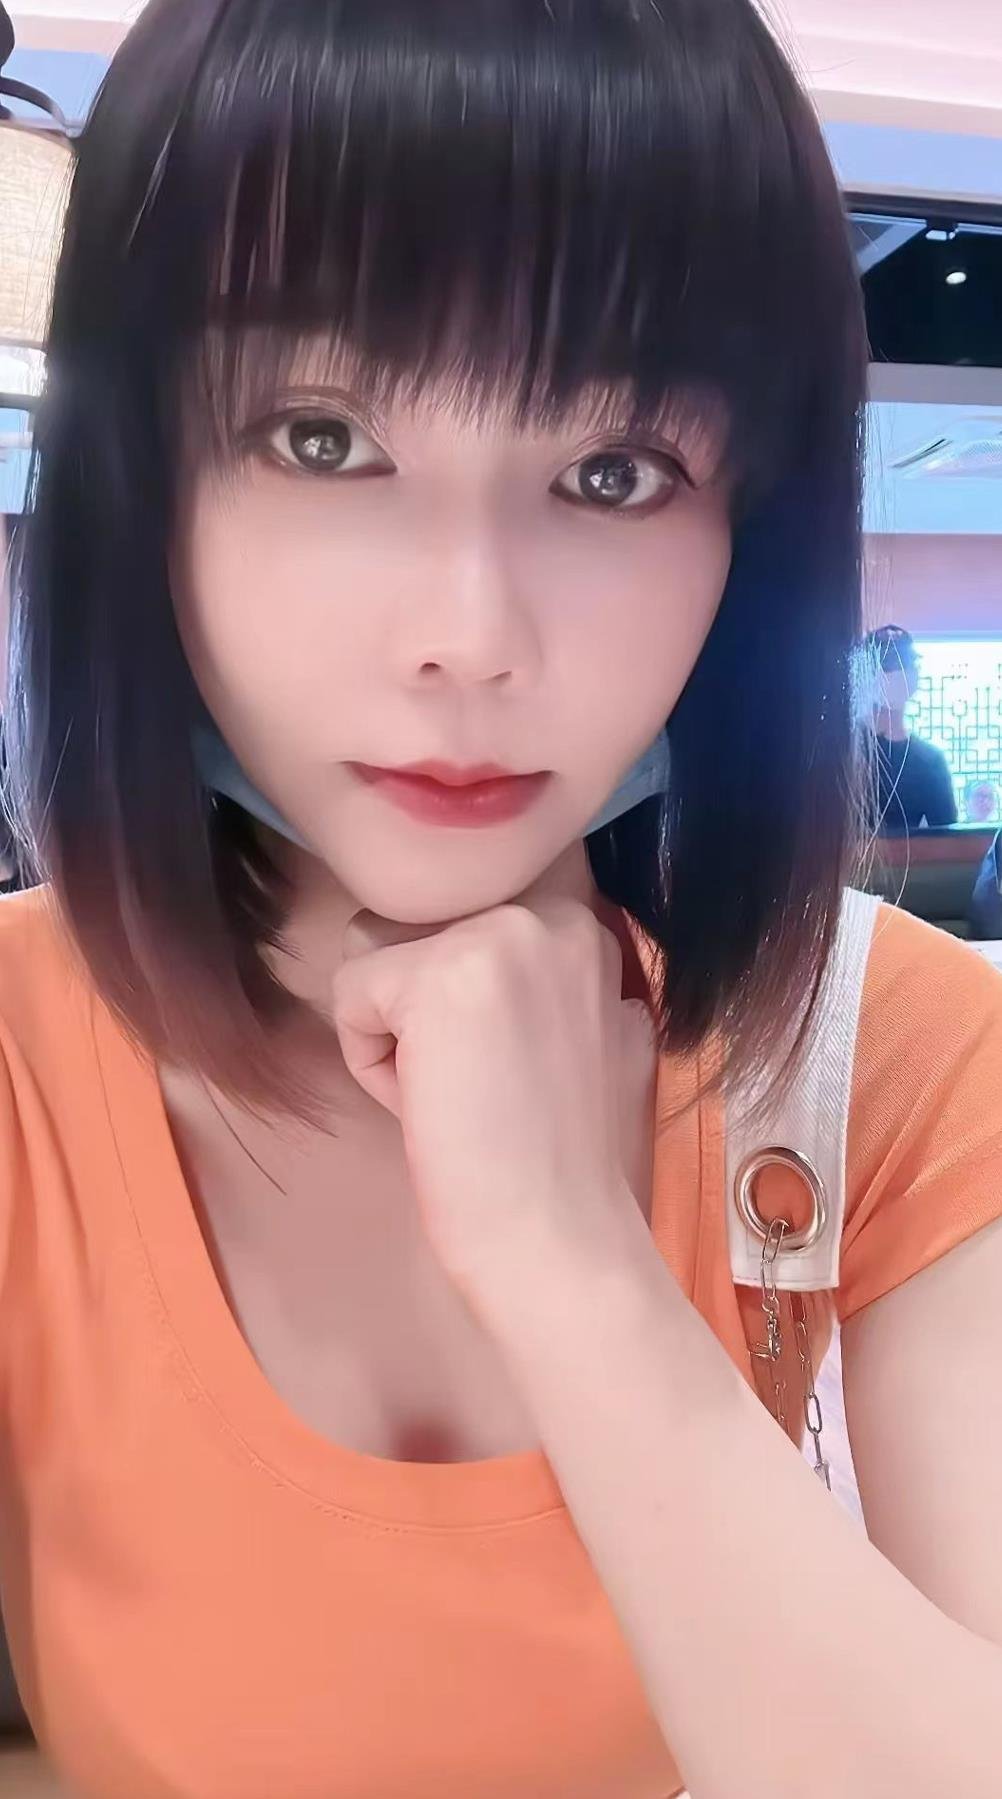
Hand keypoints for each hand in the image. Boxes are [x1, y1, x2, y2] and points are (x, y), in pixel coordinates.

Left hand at [331, 899, 657, 1336]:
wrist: (560, 1238)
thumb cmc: (560, 1155)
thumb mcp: (581, 1027)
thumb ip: (534, 968)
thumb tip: (454, 940)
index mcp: (583, 920)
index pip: (458, 917)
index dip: (458, 1002)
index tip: (506, 1067)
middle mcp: (547, 911)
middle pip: (410, 926)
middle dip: (420, 1007)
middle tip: (482, 1085)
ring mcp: (495, 936)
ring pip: (375, 953)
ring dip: (393, 1027)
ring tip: (458, 1091)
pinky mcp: (437, 976)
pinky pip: (349, 992)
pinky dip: (368, 1062)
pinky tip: (429, 1105)